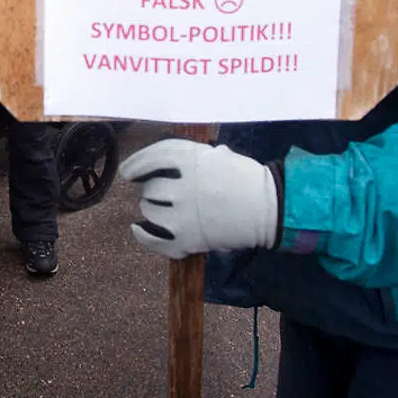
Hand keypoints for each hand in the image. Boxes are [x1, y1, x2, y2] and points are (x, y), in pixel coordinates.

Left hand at [118, 139, 278, 258]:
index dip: (136, 164)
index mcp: (192, 161)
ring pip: (149, 211)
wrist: (270, 208)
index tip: (128, 172)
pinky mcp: (190, 241)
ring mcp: (185, 216)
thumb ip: (190, 156)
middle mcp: (184, 187)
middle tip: (158, 192)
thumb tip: (161, 161)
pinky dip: (143, 236)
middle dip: (150, 190)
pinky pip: (156, 242)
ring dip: (149, 209)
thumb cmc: (245, 178)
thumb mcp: (219, 155)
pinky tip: (137, 229)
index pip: (152, 158)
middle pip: (150, 188)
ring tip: (157, 208)